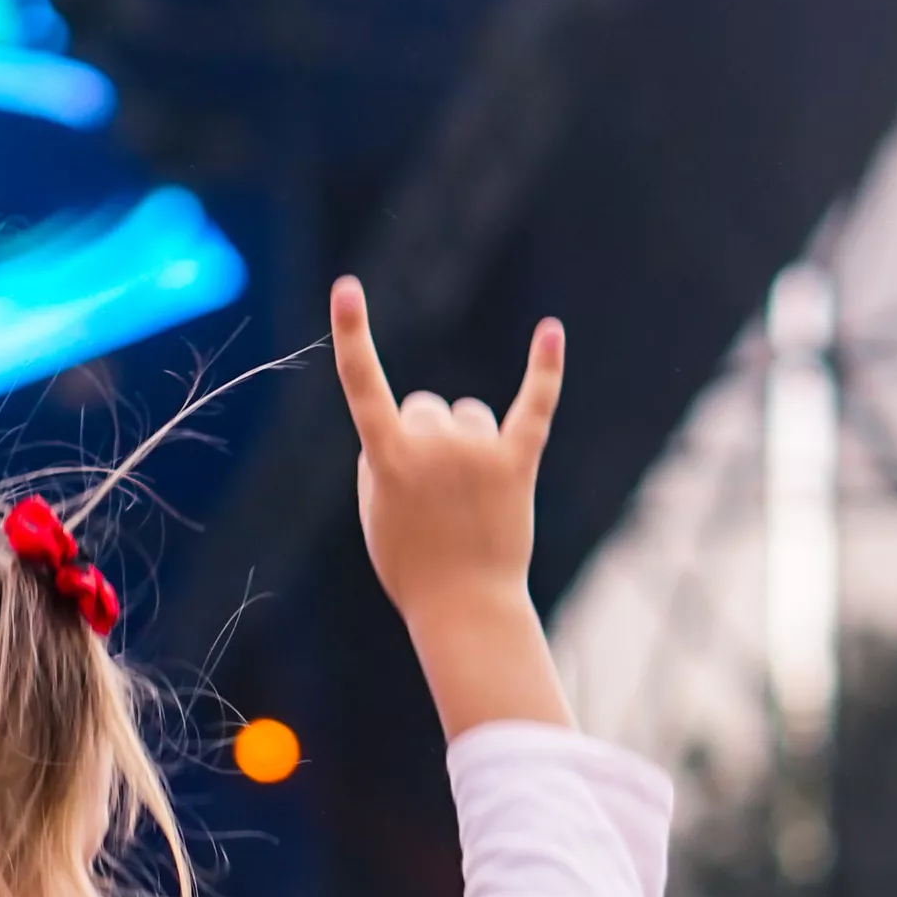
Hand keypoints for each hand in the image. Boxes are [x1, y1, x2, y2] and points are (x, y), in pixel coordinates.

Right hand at [334, 276, 557, 619]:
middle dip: (425, 441)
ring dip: (466, 446)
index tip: (346, 288)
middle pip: (424, 408)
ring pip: (467, 416)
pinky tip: (550, 332)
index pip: (362, 384)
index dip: (351, 335)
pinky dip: (544, 369)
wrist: (465, 608)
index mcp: (386, 457)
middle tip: (433, 497)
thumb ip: (382, 458)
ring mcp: (478, 452)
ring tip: (469, 498)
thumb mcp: (375, 511)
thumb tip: (406, 425)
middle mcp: (433, 445)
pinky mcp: (517, 463)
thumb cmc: (411, 564)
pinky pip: (534, 406)